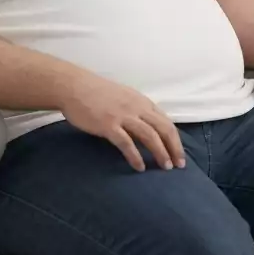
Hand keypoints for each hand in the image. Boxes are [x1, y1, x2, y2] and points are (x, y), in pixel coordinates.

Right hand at [57, 71, 185, 172]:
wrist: (74, 86)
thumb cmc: (96, 92)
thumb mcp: (123, 97)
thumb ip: (136, 110)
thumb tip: (147, 127)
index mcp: (141, 101)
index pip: (166, 121)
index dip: (175, 139)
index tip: (179, 153)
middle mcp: (136, 107)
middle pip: (163, 129)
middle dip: (174, 148)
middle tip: (179, 165)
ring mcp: (122, 116)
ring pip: (150, 136)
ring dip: (160, 152)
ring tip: (165, 167)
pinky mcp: (108, 125)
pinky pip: (126, 143)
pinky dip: (135, 156)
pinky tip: (140, 167)